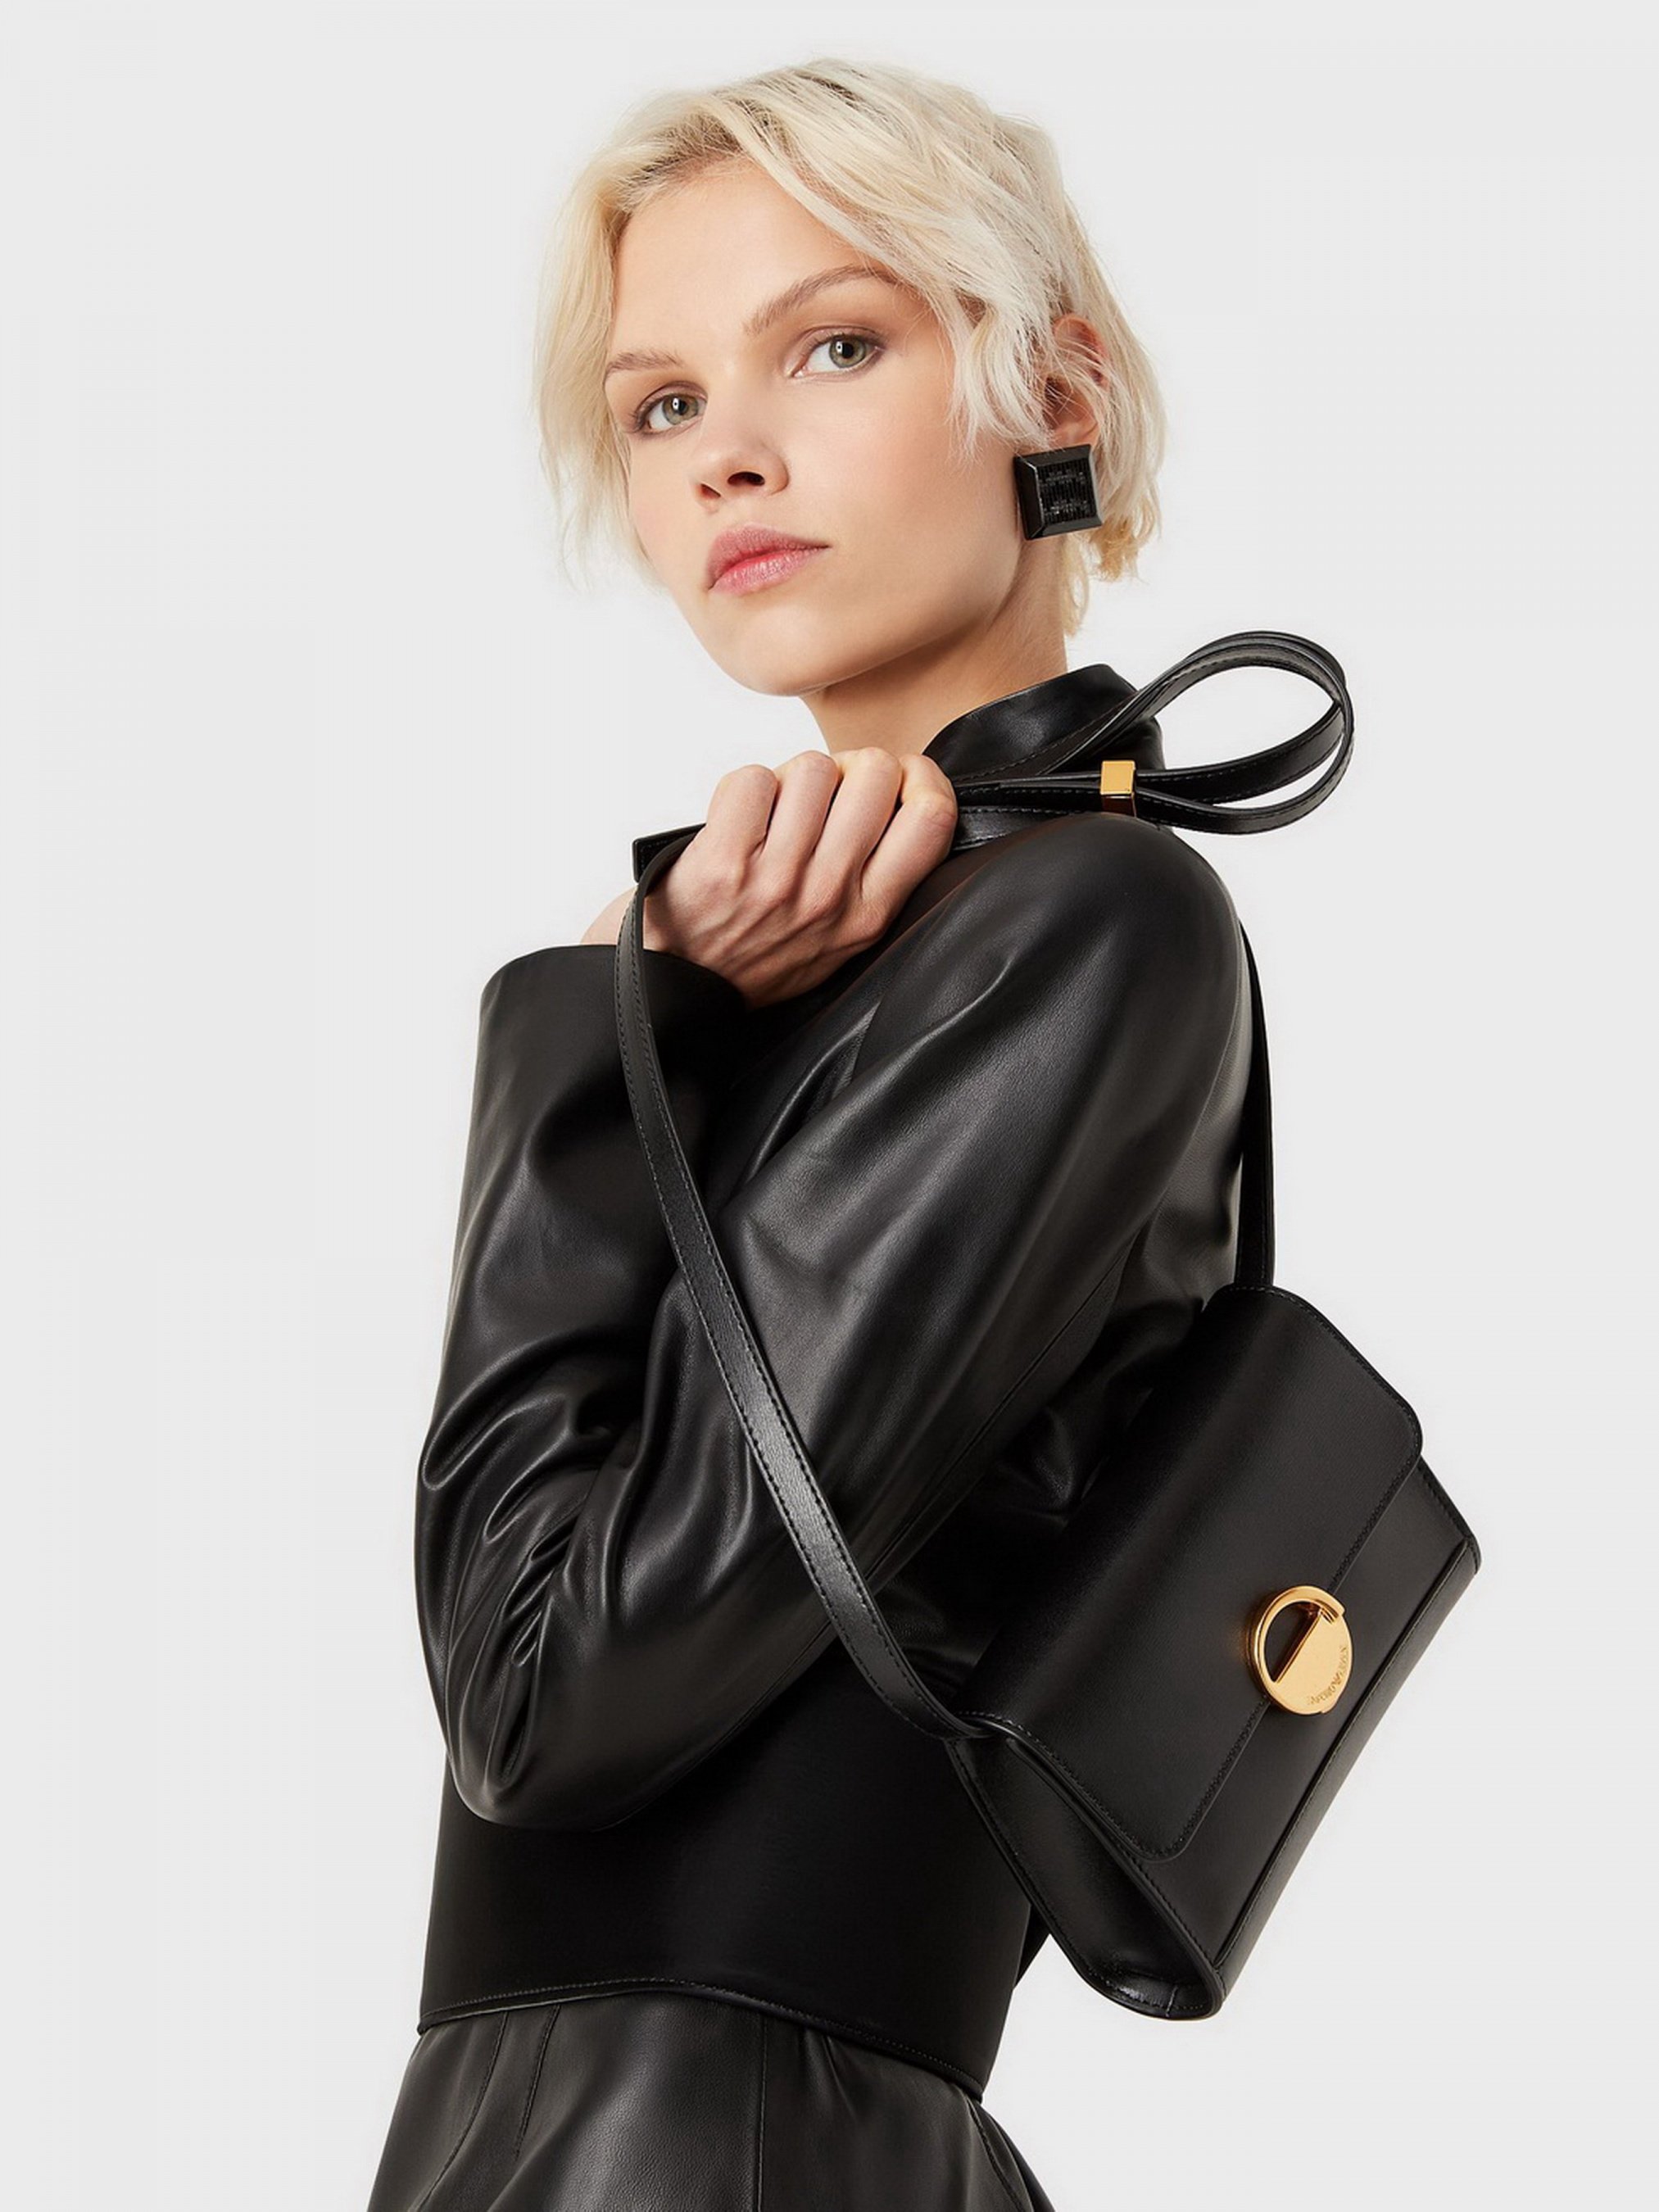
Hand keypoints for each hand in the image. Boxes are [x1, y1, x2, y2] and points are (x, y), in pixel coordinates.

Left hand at [580, 748, 958, 1008]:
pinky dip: (743, 790)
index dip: (921, 777)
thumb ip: (876, 880)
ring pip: (814, 767)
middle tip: (826, 794)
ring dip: (791, 779)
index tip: (898, 778)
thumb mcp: (838, 940)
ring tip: (775, 815)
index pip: (932, 817)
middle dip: (850, 767)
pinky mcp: (723, 864)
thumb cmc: (755, 957)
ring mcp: (776, 881)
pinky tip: (738, 823)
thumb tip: (904, 794)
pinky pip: (753, 779)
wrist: (676, 992)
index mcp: (868, 915)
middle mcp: (829, 897)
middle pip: (877, 774)